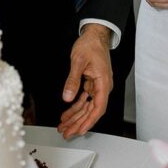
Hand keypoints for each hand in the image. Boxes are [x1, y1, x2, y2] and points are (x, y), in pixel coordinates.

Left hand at [57, 24, 112, 138]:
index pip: (99, 107)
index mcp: (103, 82)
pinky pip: (84, 99)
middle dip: (78, 123)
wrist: (94, 35)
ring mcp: (97, 86)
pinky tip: (67, 114)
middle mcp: (102, 86)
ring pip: (87, 107)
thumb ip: (73, 80)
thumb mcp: (78, 61)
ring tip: (64, 126)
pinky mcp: (92, 84)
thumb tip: (67, 97)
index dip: (90, 121)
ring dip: (75, 117)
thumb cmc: (90, 45)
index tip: (81, 130)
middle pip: (91, 110)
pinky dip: (75, 107)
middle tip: (66, 132)